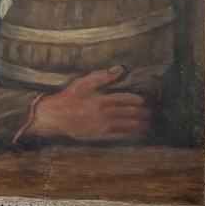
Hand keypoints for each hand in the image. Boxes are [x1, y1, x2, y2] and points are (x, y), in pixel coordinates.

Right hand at [28, 66, 149, 142]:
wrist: (54, 117)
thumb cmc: (68, 98)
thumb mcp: (82, 83)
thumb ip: (102, 77)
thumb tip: (120, 68)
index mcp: (103, 99)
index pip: (128, 99)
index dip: (138, 100)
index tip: (143, 101)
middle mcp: (106, 113)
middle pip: (132, 112)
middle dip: (144, 112)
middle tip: (150, 112)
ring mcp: (104, 126)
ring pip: (130, 125)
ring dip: (142, 124)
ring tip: (148, 124)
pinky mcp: (101, 136)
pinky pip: (121, 136)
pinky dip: (133, 135)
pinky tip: (139, 134)